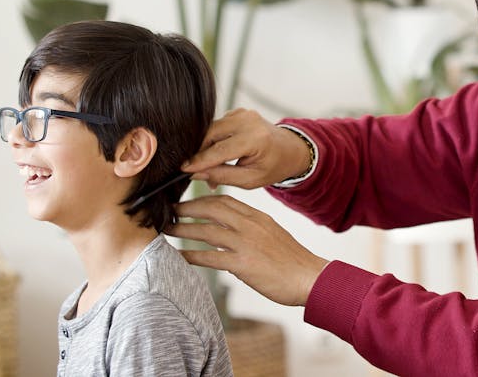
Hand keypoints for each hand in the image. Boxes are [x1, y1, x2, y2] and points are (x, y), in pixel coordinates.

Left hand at [167, 194, 328, 306]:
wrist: (309, 277)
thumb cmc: (293, 260)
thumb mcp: (273, 234)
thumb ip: (252, 228)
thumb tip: (230, 230)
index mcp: (258, 217)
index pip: (225, 200)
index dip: (202, 199)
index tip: (188, 202)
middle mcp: (250, 225)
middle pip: (212, 208)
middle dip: (188, 208)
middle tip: (170, 211)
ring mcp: (246, 244)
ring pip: (207, 230)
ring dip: (183, 230)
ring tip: (167, 231)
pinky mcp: (243, 264)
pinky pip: (210, 257)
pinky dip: (191, 256)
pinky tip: (178, 257)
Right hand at [182, 108, 310, 188]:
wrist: (290, 149)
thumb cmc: (273, 167)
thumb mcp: (251, 180)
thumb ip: (223, 176)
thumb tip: (196, 173)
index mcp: (255, 139)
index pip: (219, 150)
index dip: (199, 161)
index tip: (182, 169)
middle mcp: (248, 121)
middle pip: (210, 135)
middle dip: (200, 154)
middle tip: (198, 173)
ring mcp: (243, 113)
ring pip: (211, 130)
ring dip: (206, 148)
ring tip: (212, 167)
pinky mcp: (238, 112)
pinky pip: (217, 126)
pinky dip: (213, 140)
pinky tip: (219, 154)